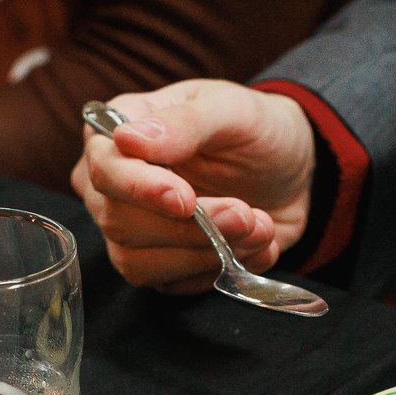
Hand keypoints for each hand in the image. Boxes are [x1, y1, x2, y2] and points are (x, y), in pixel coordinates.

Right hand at [71, 80, 316, 292]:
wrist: (289, 171)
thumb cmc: (255, 129)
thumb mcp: (232, 110)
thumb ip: (185, 123)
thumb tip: (127, 138)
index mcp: (120, 130)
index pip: (105, 169)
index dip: (140, 189)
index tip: (185, 200)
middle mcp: (115, 184)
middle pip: (119, 222)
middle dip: (189, 228)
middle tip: (245, 215)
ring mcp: (132, 228)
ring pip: (138, 263)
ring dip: (206, 253)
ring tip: (259, 228)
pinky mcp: (160, 263)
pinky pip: (172, 284)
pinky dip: (219, 270)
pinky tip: (256, 246)